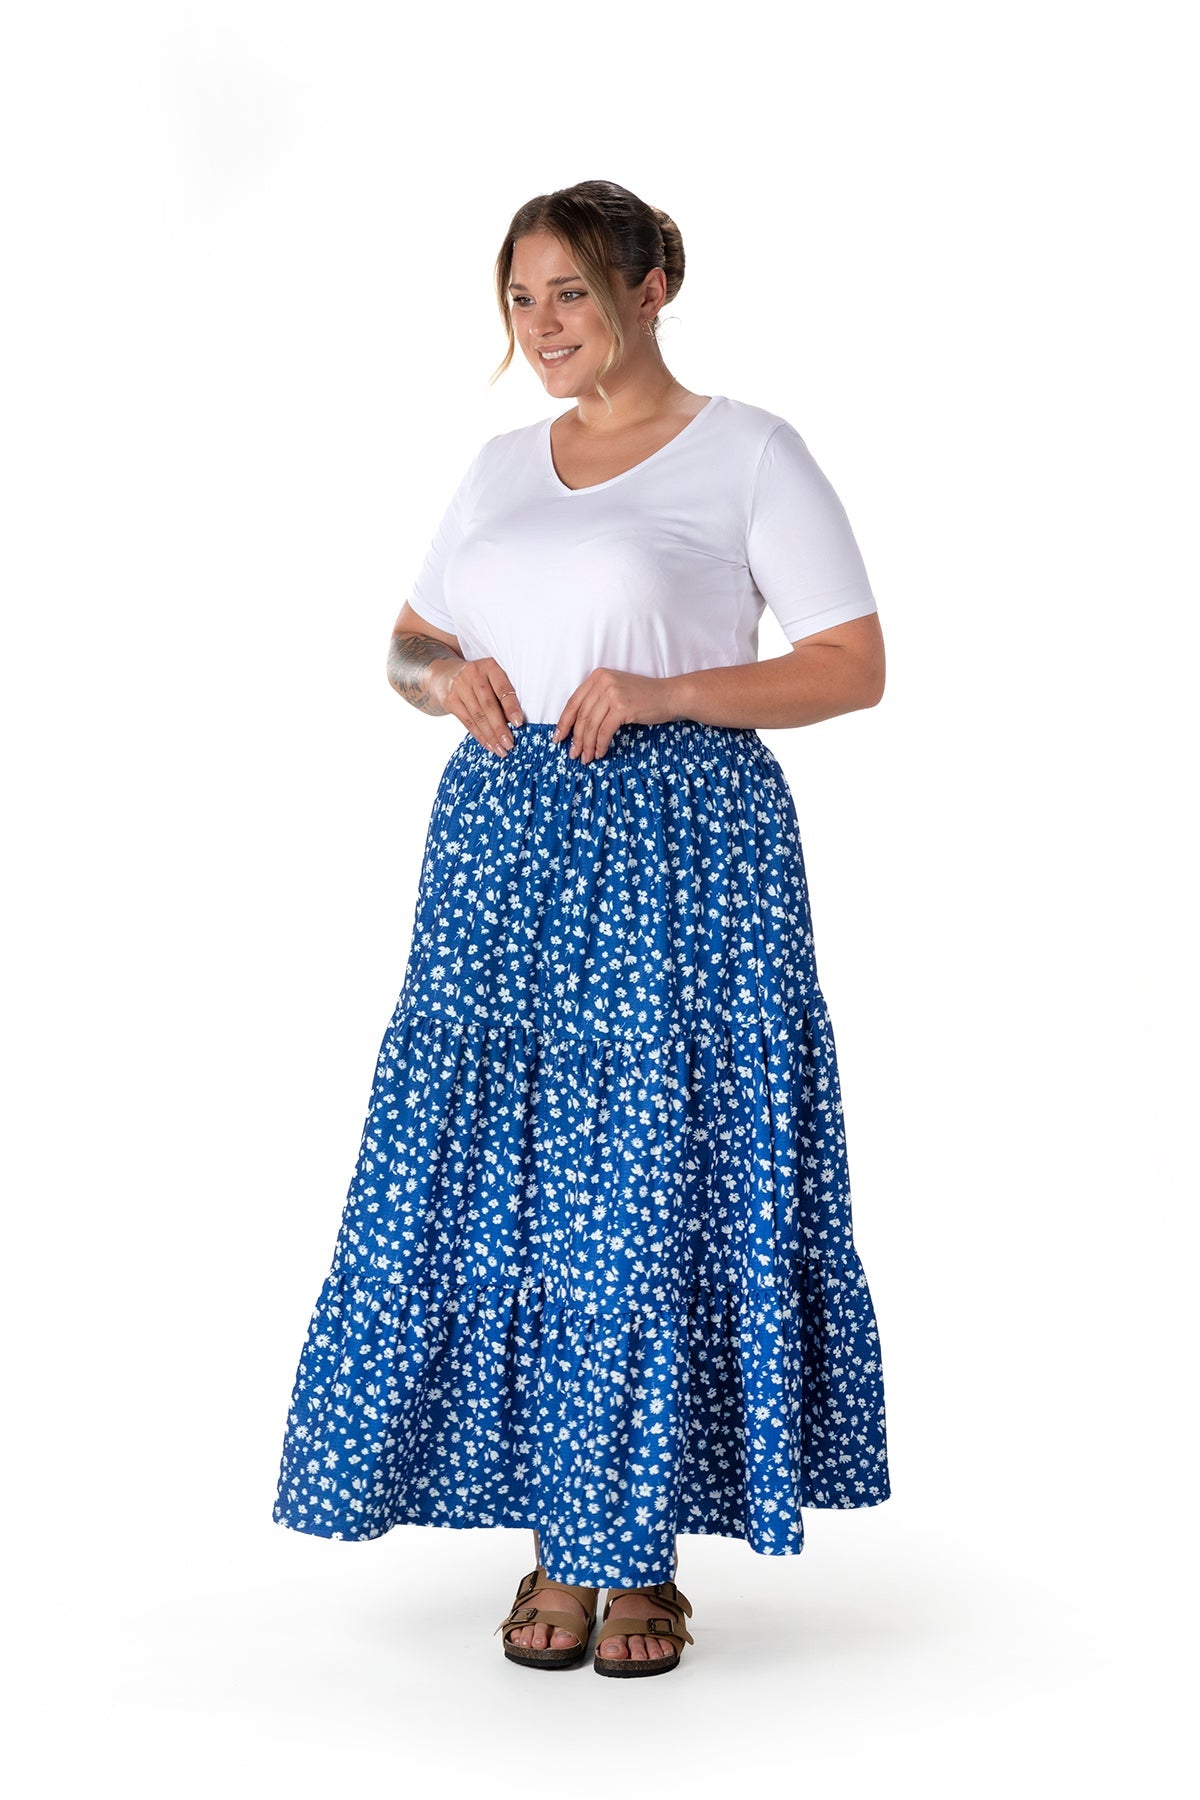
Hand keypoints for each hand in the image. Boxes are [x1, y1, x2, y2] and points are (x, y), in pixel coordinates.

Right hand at [432, 656, 524, 755]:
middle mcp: (473, 674)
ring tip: (501, 749)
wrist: (445, 675)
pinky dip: (480, 736)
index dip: (511, 707)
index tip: (519, 723)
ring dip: (491, 736)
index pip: (502, 688)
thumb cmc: (478, 680)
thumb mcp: (491, 678)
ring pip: (477, 716)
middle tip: (510, 744)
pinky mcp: (450, 700)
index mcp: (489, 666)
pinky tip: (489, 745)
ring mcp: (459, 687)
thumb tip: (516, 723)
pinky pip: (467, 722)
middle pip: (488, 705)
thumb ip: (502, 694)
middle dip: (500, 727)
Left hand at [553, 669, 679, 762]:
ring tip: (586, 758)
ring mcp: (613, 693)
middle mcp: (603, 681)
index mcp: (598, 676)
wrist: (670, 696)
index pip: (573, 702)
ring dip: (586, 745)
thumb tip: (576, 728)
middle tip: (573, 754)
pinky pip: (604, 731)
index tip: (558, 738)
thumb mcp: (616, 692)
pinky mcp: (622, 707)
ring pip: (590, 725)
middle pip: (581, 716)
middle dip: (575, 738)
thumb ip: (597, 702)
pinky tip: (600, 753)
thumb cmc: (644, 698)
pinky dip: (600, 745)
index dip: (564, 723)